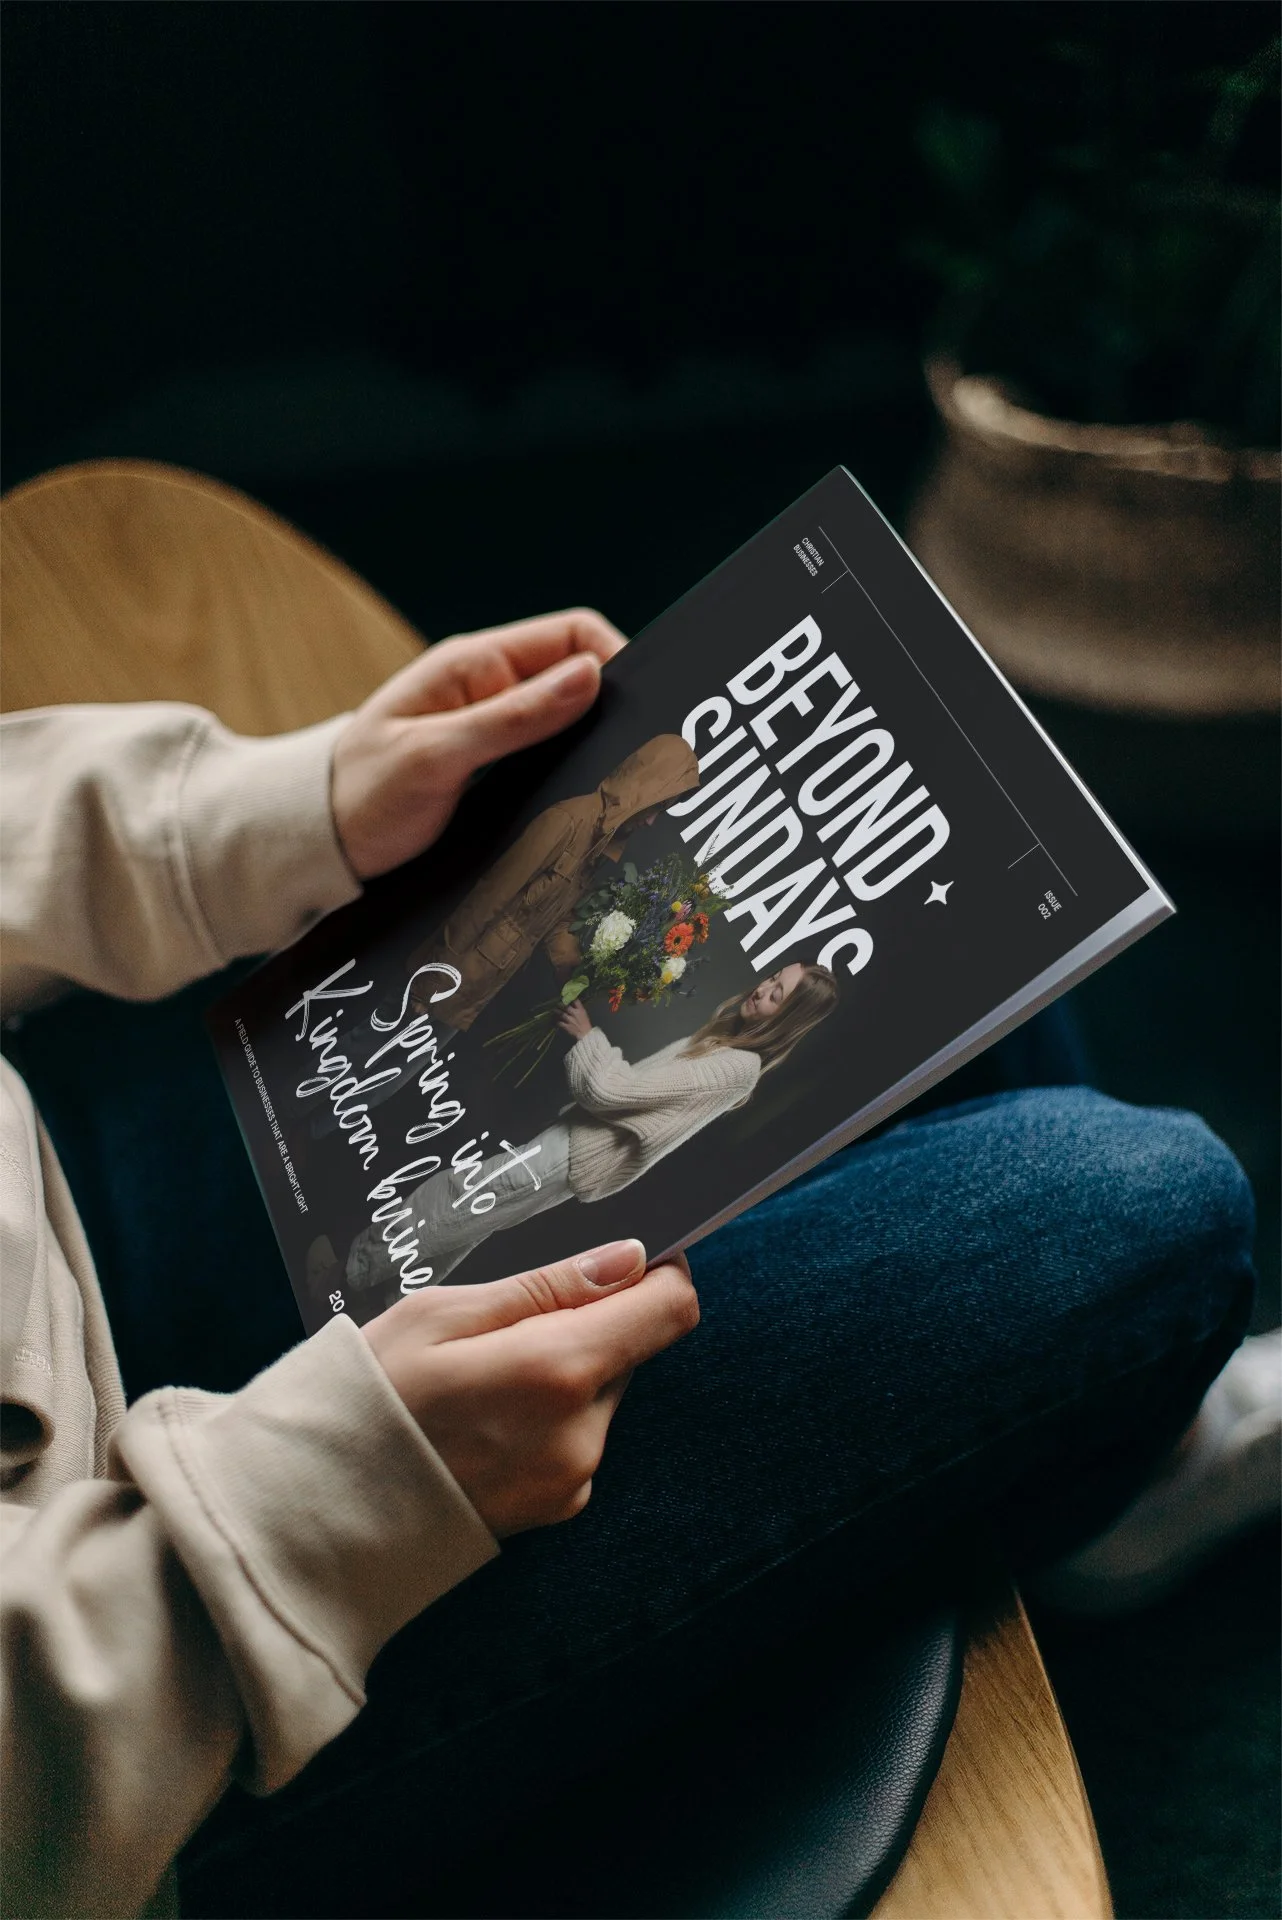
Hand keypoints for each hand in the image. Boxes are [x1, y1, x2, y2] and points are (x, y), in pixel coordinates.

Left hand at [332, 610, 626, 880]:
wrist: (318, 844)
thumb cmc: (362, 793)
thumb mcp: (436, 756)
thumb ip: (513, 717)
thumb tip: (591, 676)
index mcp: (475, 665)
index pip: (572, 635)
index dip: (615, 661)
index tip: (641, 708)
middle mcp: (491, 689)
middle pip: (580, 680)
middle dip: (614, 709)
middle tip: (642, 753)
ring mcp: (494, 728)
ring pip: (569, 723)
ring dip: (594, 745)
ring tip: (619, 781)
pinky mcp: (494, 768)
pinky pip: (549, 757)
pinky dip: (572, 772)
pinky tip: (585, 800)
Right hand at [362, 1241, 697, 1535]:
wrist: (318, 1510)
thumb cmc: (368, 1396)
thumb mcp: (442, 1313)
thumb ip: (546, 1286)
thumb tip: (629, 1259)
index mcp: (558, 1371)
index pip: (669, 1310)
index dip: (658, 1272)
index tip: (627, 1257)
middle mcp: (582, 1433)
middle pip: (630, 1348)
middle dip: (586, 1324)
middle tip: (503, 1323)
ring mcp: (573, 1478)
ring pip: (600, 1392)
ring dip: (564, 1372)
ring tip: (479, 1377)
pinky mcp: (558, 1508)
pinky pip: (578, 1437)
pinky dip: (547, 1416)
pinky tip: (482, 1419)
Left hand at [556, 1000, 592, 1039]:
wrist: (586, 1034)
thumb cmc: (586, 1024)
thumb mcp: (584, 1014)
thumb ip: (578, 1009)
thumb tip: (573, 1004)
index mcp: (581, 1010)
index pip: (575, 1001)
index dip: (570, 998)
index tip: (567, 997)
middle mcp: (575, 1014)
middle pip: (566, 1007)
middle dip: (561, 1004)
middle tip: (557, 1003)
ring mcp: (570, 1020)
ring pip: (562, 1014)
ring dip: (557, 1012)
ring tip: (554, 1010)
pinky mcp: (567, 1026)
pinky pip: (560, 1023)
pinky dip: (557, 1021)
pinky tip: (556, 1021)